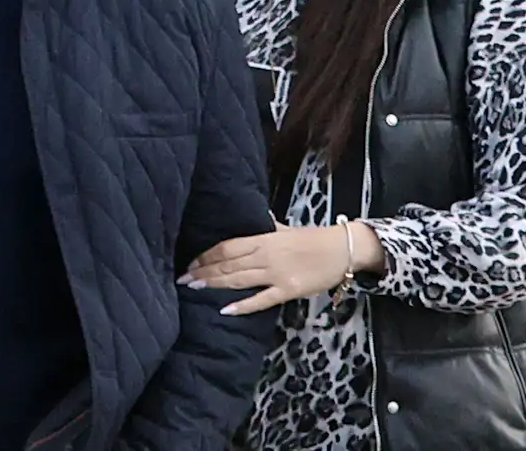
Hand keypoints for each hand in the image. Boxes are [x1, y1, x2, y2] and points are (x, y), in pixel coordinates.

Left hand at [177, 223, 350, 315]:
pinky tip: (226, 309)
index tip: (190, 263)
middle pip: (228, 264)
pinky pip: (262, 299)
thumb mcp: (286, 228)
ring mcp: (277, 274)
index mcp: (265, 239)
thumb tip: (256, 216)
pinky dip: (243, 305)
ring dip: (215, 284)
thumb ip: (268, 225)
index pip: (227, 247)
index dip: (207, 255)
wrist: (342, 250)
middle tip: (183, 279)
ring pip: (239, 280)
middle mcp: (266, 255)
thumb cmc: (313, 238)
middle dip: (204, 271)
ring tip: (195, 287)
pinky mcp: (289, 290)